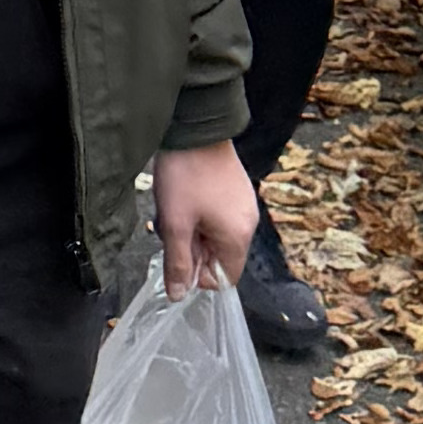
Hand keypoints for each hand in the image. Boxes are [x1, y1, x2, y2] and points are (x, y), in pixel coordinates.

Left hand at [155, 140, 259, 289]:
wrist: (196, 127)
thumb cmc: (185, 177)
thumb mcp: (174, 224)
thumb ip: (178, 263)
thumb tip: (178, 296)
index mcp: (238, 236)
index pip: (225, 278)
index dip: (199, 275)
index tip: (179, 254)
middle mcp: (249, 223)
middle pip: (222, 257)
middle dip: (194, 250)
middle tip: (173, 228)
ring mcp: (245, 204)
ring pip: (218, 236)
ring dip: (195, 232)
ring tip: (177, 210)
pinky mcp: (237, 189)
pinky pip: (220, 216)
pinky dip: (201, 216)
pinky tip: (185, 198)